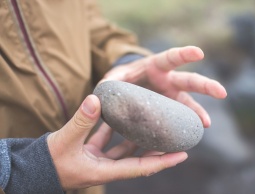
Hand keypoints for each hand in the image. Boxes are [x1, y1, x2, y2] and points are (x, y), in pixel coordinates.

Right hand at [47, 95, 186, 190]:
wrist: (33, 170)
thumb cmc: (49, 162)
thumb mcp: (65, 141)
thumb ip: (81, 121)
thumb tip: (95, 100)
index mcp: (105, 171)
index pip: (141, 167)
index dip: (163, 162)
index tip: (182, 154)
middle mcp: (106, 168)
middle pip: (138, 158)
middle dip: (155, 148)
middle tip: (171, 135)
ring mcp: (100, 161)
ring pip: (124, 149)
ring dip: (136, 137)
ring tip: (149, 123)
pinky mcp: (92, 154)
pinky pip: (108, 141)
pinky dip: (114, 131)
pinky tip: (118, 117)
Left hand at [103, 46, 226, 127]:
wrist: (127, 87)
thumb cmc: (122, 78)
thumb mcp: (114, 78)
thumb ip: (109, 83)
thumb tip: (101, 92)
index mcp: (154, 66)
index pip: (171, 57)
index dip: (184, 55)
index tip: (199, 52)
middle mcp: (167, 80)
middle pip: (188, 81)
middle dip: (205, 85)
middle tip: (221, 92)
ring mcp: (170, 95)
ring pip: (188, 102)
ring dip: (198, 112)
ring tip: (205, 124)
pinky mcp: (168, 108)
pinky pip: (179, 117)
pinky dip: (184, 125)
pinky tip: (188, 135)